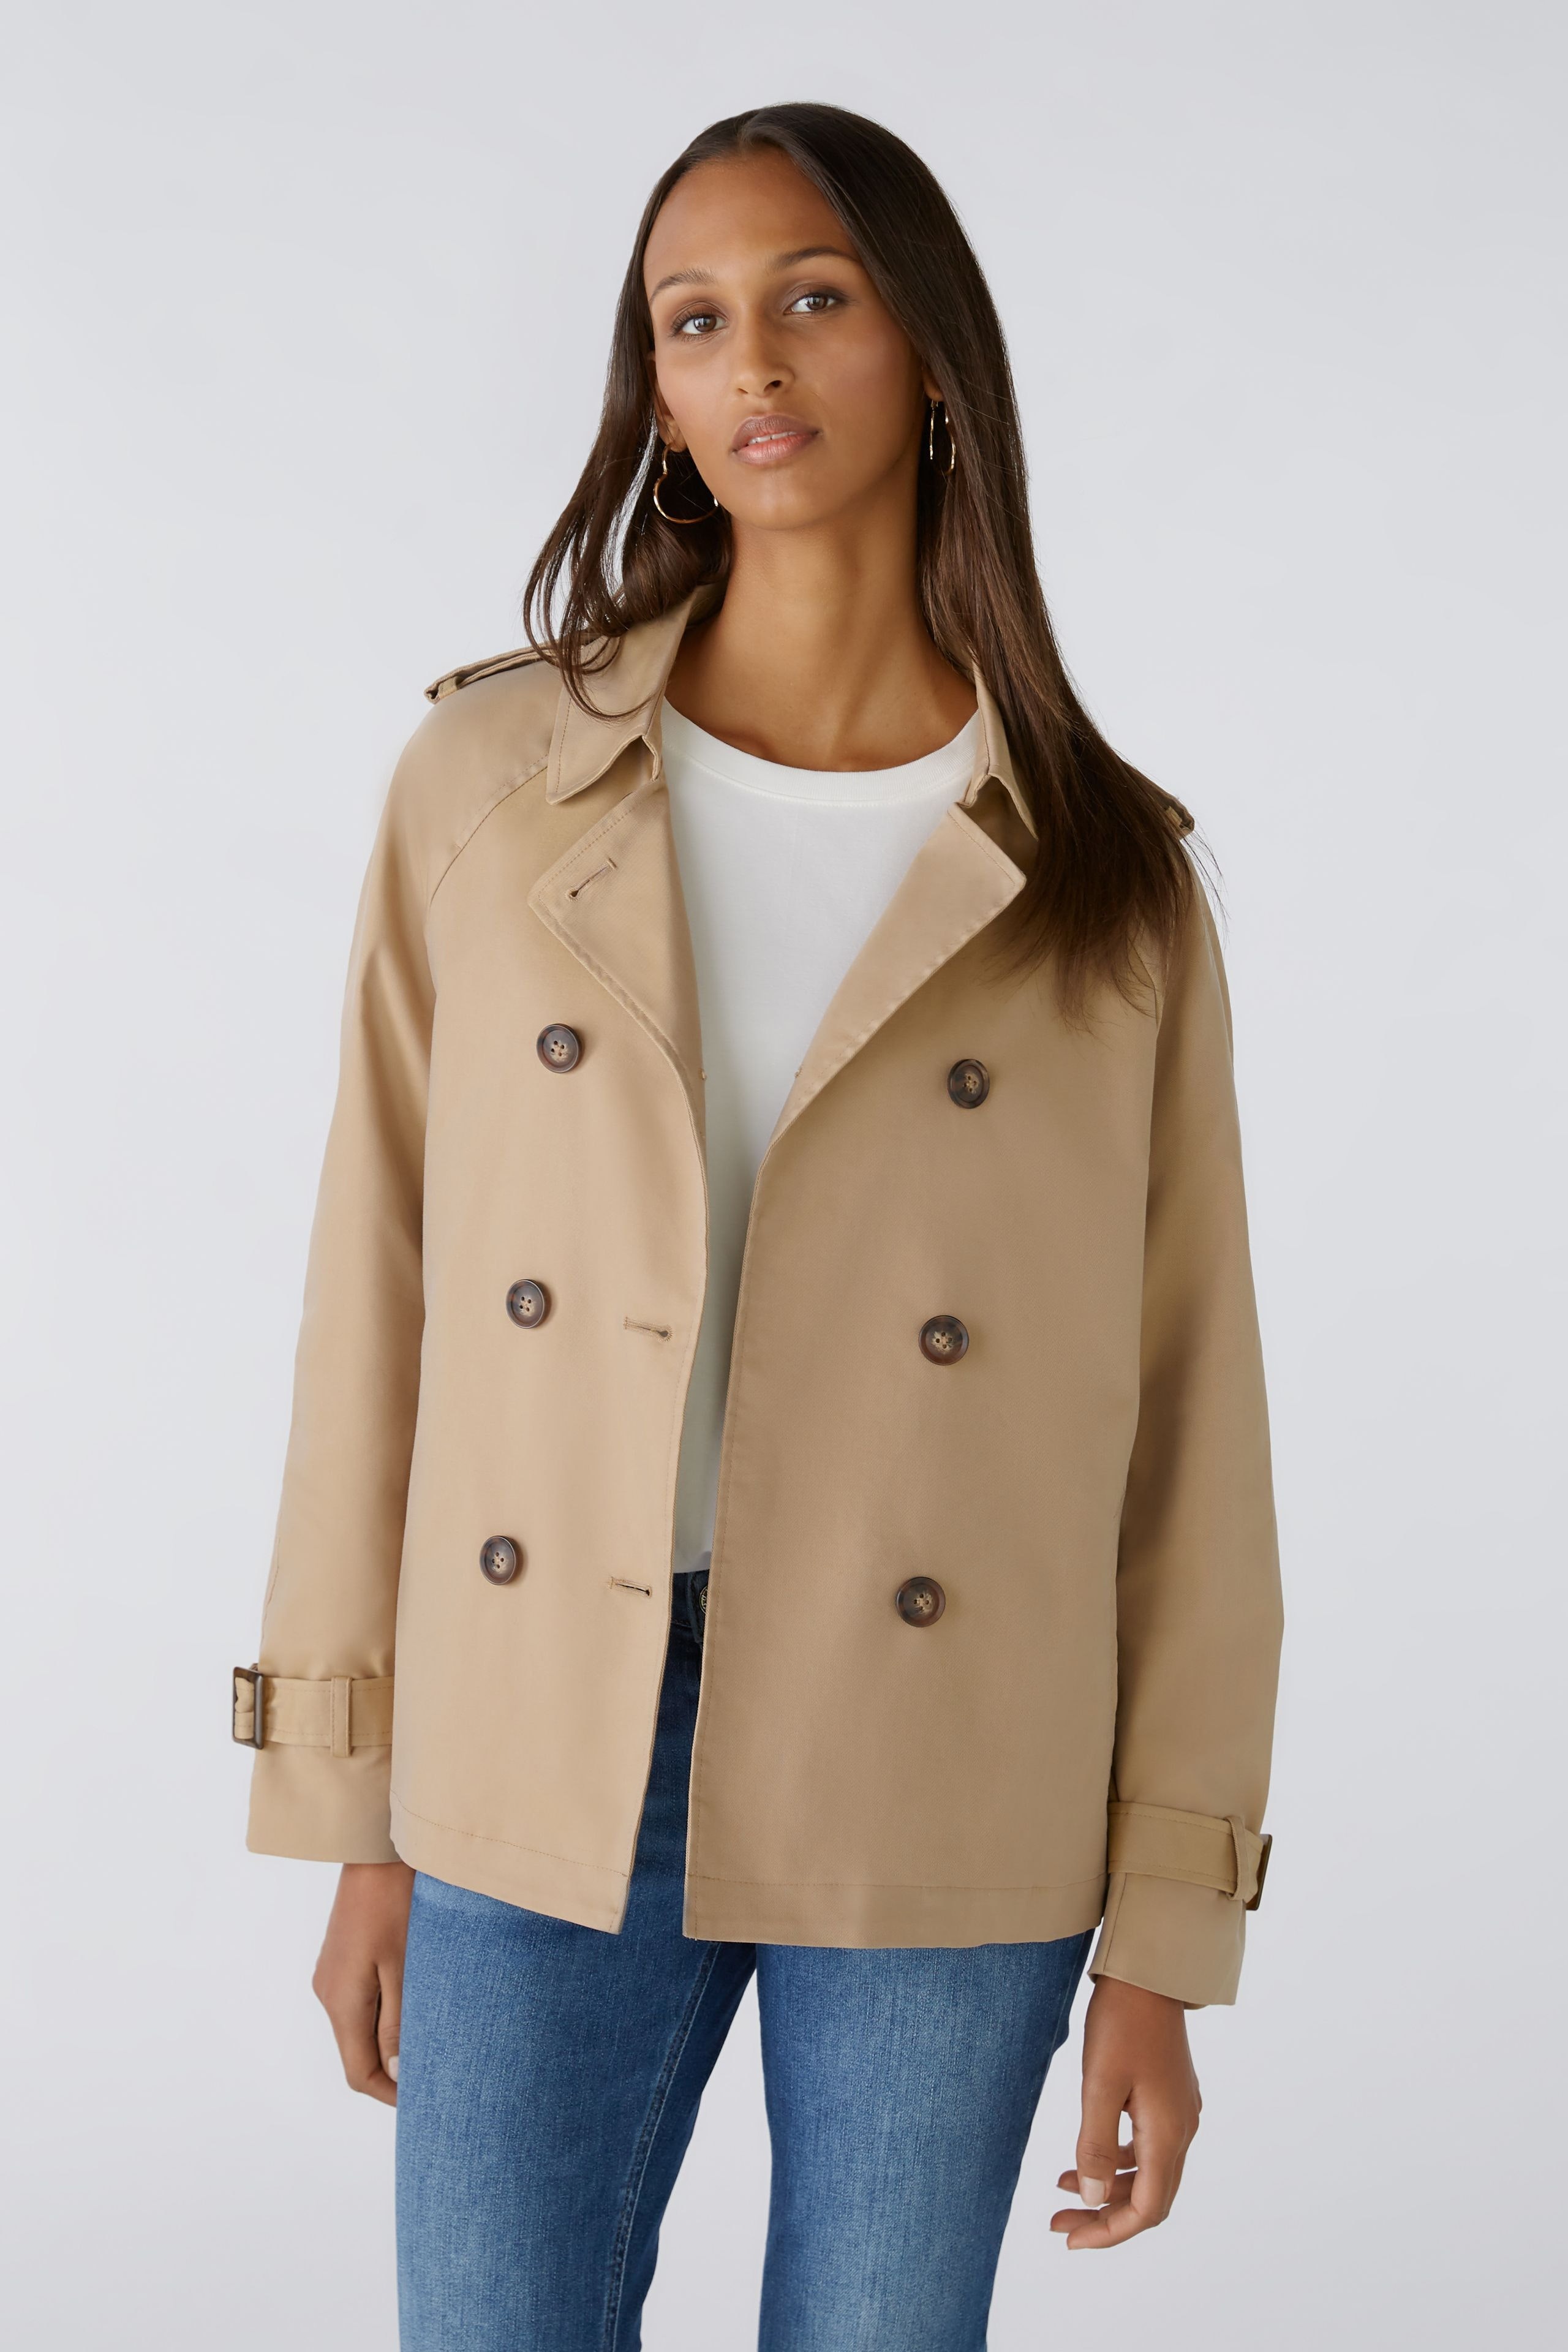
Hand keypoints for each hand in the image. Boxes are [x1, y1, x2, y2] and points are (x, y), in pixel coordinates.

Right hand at [312, 1859, 414, 2105]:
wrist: (376, 1846)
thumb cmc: (396, 1901)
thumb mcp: (404, 1966)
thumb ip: (398, 2023)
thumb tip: (396, 2074)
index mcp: (342, 2001)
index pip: (359, 2072)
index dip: (390, 2093)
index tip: (424, 2100)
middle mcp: (328, 1992)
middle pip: (357, 2053)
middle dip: (393, 2070)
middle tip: (436, 2074)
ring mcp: (332, 1975)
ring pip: (359, 2028)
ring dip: (390, 2041)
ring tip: (431, 2040)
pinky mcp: (341, 1960)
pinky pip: (360, 2002)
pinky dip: (384, 2015)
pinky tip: (414, 2005)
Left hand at [1051, 1974, 1200, 2247]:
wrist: (1149, 1973)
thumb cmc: (1122, 2022)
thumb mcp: (1099, 2084)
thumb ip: (1096, 2147)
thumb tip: (1092, 2199)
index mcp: (1168, 2132)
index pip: (1146, 2209)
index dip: (1109, 2233)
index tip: (1069, 2239)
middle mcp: (1181, 2129)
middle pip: (1149, 2198)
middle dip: (1104, 2218)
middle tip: (1058, 2221)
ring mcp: (1179, 2112)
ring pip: (1148, 2173)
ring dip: (1109, 2190)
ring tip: (1062, 2190)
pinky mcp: (1170, 2096)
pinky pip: (1148, 2147)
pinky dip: (1118, 2161)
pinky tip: (1088, 2157)